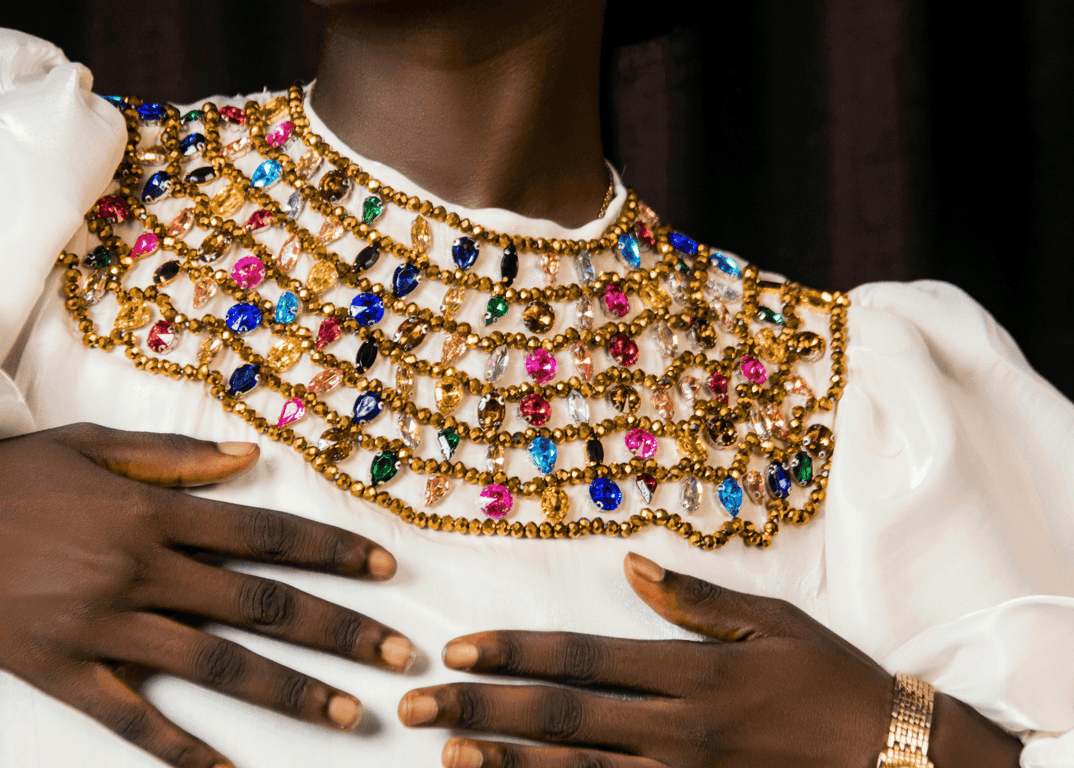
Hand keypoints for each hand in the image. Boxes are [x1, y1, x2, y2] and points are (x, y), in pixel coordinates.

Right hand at [0, 424, 413, 767]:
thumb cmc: (7, 476)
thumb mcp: (94, 444)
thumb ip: (177, 456)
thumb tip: (252, 457)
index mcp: (154, 510)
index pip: (267, 534)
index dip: (334, 550)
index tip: (386, 568)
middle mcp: (142, 568)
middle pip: (261, 604)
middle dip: (339, 630)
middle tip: (399, 656)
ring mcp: (104, 624)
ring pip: (216, 664)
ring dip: (290, 691)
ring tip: (349, 712)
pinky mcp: (63, 670)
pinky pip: (132, 718)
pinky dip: (182, 750)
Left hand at [399, 551, 894, 767]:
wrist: (895, 759)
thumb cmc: (832, 683)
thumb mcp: (770, 625)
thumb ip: (693, 598)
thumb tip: (629, 563)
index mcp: (689, 674)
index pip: (579, 657)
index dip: (512, 652)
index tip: (457, 647)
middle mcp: (674, 730)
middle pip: (558, 718)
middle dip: (479, 708)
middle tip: (414, 704)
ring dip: (502, 763)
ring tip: (443, 752)